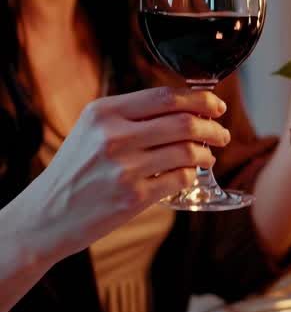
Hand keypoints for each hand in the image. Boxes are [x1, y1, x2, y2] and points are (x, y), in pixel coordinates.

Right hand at [29, 86, 230, 260]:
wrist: (48, 214)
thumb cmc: (75, 171)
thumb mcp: (91, 131)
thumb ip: (129, 117)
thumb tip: (183, 108)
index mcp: (104, 113)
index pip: (165, 97)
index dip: (200, 100)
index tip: (216, 106)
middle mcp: (114, 136)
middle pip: (183, 123)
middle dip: (212, 128)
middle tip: (222, 134)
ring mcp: (124, 168)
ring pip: (187, 152)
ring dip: (206, 154)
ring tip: (208, 156)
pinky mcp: (134, 197)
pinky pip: (180, 179)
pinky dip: (191, 176)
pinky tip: (189, 175)